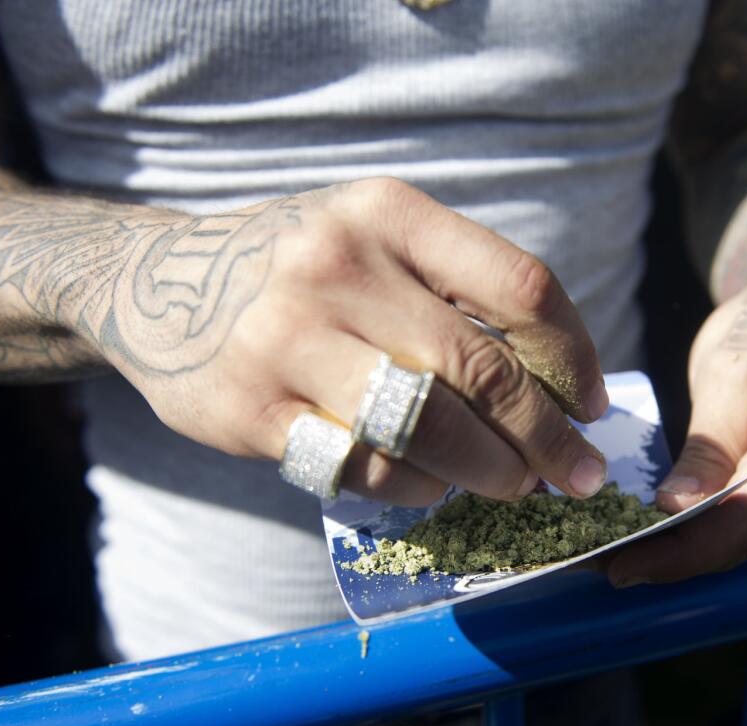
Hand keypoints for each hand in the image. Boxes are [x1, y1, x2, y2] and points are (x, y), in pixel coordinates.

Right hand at [94, 178, 609, 504]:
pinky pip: (366, 468)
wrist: (153, 284)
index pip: (520, 287)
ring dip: (493, 471)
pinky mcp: (251, 413)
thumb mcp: (370, 235)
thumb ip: (453, 286)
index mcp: (385, 214)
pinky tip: (434, 486)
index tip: (594, 402)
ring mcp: (286, 342)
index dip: (574, 356)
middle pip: (481, 367)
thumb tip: (558, 380)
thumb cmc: (297, 265)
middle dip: (548, 437)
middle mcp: (336, 268)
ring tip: (519, 485)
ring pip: (429, 428)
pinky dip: (419, 489)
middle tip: (581, 473)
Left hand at [607, 269, 746, 585]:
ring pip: (738, 539)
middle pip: (740, 540)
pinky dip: (691, 531)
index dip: (683, 554)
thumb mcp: (730, 371)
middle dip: (668, 559)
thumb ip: (708, 444)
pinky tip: (642, 532)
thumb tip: (675, 508)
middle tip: (594, 563)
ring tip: (605, 551)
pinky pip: (739, 521)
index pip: (746, 522)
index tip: (621, 565)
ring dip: (675, 551)